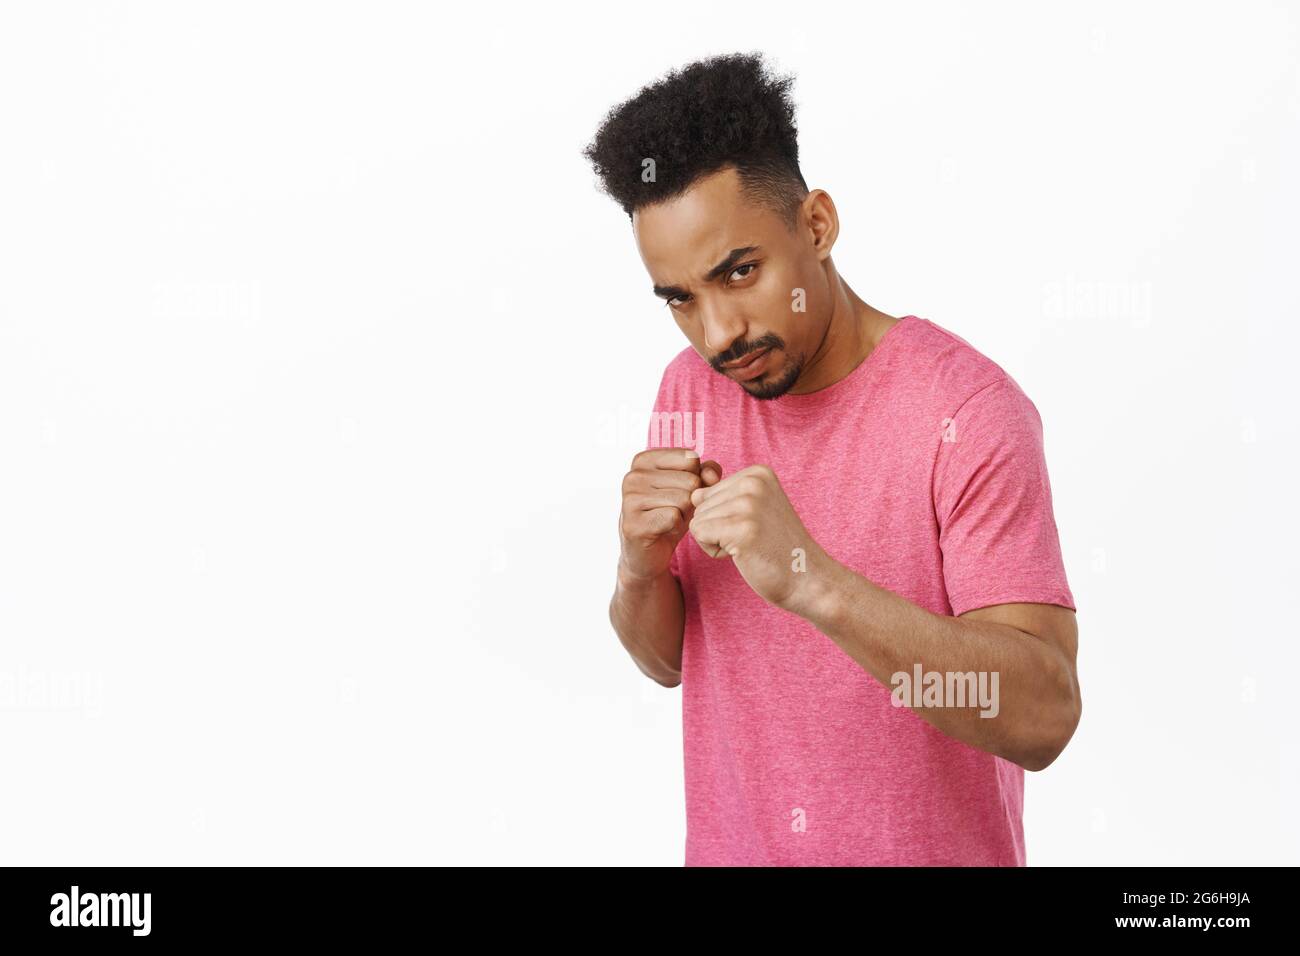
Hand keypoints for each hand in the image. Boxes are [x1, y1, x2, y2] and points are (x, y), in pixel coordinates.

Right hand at [618, 448, 722, 582]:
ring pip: (684, 499)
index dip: (696, 479)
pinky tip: (665, 530)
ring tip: (669, 520)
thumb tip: (710, 475)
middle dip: (691, 500)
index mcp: (644, 460)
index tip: (680, 492)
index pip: (690, 459)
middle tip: (674, 511)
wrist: (648, 552)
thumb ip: (707, 472)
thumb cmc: (670, 514)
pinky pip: (674, 517)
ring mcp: (630, 499)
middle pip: (690, 480)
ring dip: (684, 515)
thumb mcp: (692, 488)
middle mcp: (633, 476)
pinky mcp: (633, 523)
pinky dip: (677, 526)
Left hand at [687, 464, 826, 611]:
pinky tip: (743, 554)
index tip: (753, 526)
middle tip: (752, 540)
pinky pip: (699, 533)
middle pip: (700, 505)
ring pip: (698, 520)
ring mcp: (749, 503)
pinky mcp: (742, 527)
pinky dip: (714, 551)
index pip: (707, 492)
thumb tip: (693, 493)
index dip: (722, 517)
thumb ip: (725, 496)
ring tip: (750, 546)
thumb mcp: (754, 509)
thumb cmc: (776, 548)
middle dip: (717, 529)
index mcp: (758, 472)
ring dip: (717, 541)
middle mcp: (754, 482)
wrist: (807, 579)